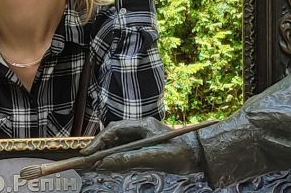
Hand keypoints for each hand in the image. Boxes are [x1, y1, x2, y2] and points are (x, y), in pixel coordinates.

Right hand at [81, 118, 204, 174]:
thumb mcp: (155, 157)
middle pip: (114, 134)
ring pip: (119, 142)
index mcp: (143, 125)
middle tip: (89, 159)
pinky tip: (112, 164)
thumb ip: (129, 159)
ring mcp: (144, 136)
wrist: (202, 155)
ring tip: (97, 163)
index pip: (114, 130)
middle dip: (100, 146)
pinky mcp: (147, 145)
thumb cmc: (182, 153)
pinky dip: (117, 156)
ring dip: (108, 152)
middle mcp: (142, 128)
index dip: (99, 141)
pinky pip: (127, 149)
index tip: (88, 152)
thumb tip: (106, 163)